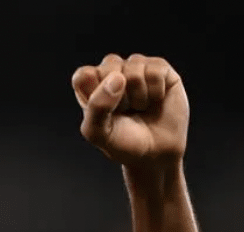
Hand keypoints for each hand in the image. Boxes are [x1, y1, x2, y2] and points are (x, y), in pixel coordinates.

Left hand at [72, 54, 187, 166]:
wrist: (155, 154)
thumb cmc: (123, 143)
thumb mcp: (99, 133)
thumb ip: (97, 107)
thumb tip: (117, 78)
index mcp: (90, 87)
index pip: (83, 75)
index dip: (95, 92)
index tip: (104, 112)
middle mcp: (112, 73)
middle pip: (110, 65)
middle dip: (119, 95)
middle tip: (124, 111)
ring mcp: (136, 68)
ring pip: (134, 66)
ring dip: (139, 95)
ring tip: (140, 107)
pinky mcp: (160, 68)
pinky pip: (155, 69)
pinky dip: (156, 90)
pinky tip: (155, 100)